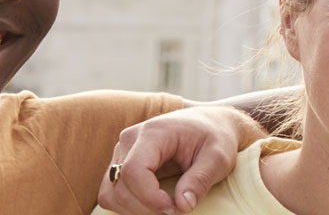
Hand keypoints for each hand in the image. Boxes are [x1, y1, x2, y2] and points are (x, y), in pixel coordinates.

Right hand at [96, 106, 258, 214]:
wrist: (208, 123)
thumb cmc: (214, 137)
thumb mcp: (218, 157)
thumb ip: (200, 180)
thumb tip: (183, 205)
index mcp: (153, 132)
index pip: (134, 170)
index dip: (150, 197)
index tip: (174, 209)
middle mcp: (130, 140)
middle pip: (120, 185)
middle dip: (146, 208)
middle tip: (176, 210)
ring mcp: (122, 152)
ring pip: (110, 192)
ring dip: (134, 209)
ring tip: (165, 209)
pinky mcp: (121, 164)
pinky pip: (112, 193)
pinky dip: (128, 206)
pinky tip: (152, 206)